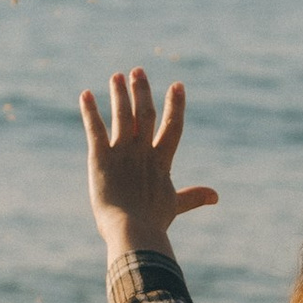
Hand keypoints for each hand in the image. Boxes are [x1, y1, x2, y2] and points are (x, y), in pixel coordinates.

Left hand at [80, 65, 220, 255]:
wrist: (133, 231)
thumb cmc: (153, 222)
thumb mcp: (175, 206)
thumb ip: (193, 197)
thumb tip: (216, 196)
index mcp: (161, 161)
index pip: (172, 126)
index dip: (175, 105)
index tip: (177, 85)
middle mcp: (143, 151)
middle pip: (144, 114)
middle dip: (142, 91)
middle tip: (137, 71)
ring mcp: (122, 153)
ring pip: (121, 116)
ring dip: (119, 95)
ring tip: (116, 77)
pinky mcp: (100, 158)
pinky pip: (95, 129)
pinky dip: (90, 111)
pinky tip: (86, 95)